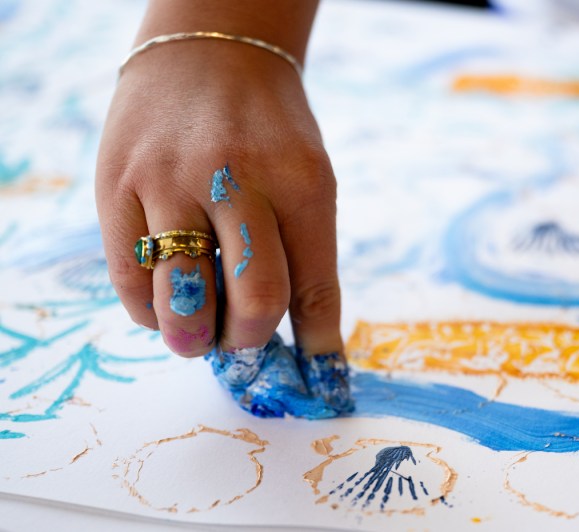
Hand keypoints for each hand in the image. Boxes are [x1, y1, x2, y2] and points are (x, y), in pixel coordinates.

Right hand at [96, 37, 341, 367]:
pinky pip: (130, 279)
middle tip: (241, 339)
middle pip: (255, 302)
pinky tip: (163, 300)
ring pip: (183, 300)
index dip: (317, 345)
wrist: (208, 51)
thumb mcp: (308, 174)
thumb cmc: (269, 127)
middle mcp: (237, 181)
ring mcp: (171, 181)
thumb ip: (305, 250)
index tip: (315, 377)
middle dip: (249, 341)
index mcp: (301, 182)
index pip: (315, 288)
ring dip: (193, 338)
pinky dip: (148, 311)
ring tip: (198, 331)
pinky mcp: (117, 185)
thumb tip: (305, 339)